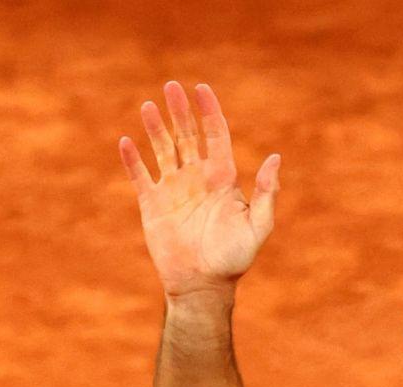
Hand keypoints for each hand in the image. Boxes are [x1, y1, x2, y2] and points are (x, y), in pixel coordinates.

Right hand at [119, 82, 280, 297]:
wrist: (204, 284)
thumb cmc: (234, 258)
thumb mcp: (258, 225)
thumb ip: (267, 193)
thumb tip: (275, 158)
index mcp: (223, 179)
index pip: (216, 136)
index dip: (209, 112)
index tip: (202, 89)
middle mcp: (197, 179)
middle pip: (188, 136)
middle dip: (180, 112)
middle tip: (171, 86)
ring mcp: (174, 189)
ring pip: (163, 150)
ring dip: (156, 128)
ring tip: (149, 106)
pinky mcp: (153, 204)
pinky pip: (141, 176)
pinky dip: (133, 160)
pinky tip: (126, 142)